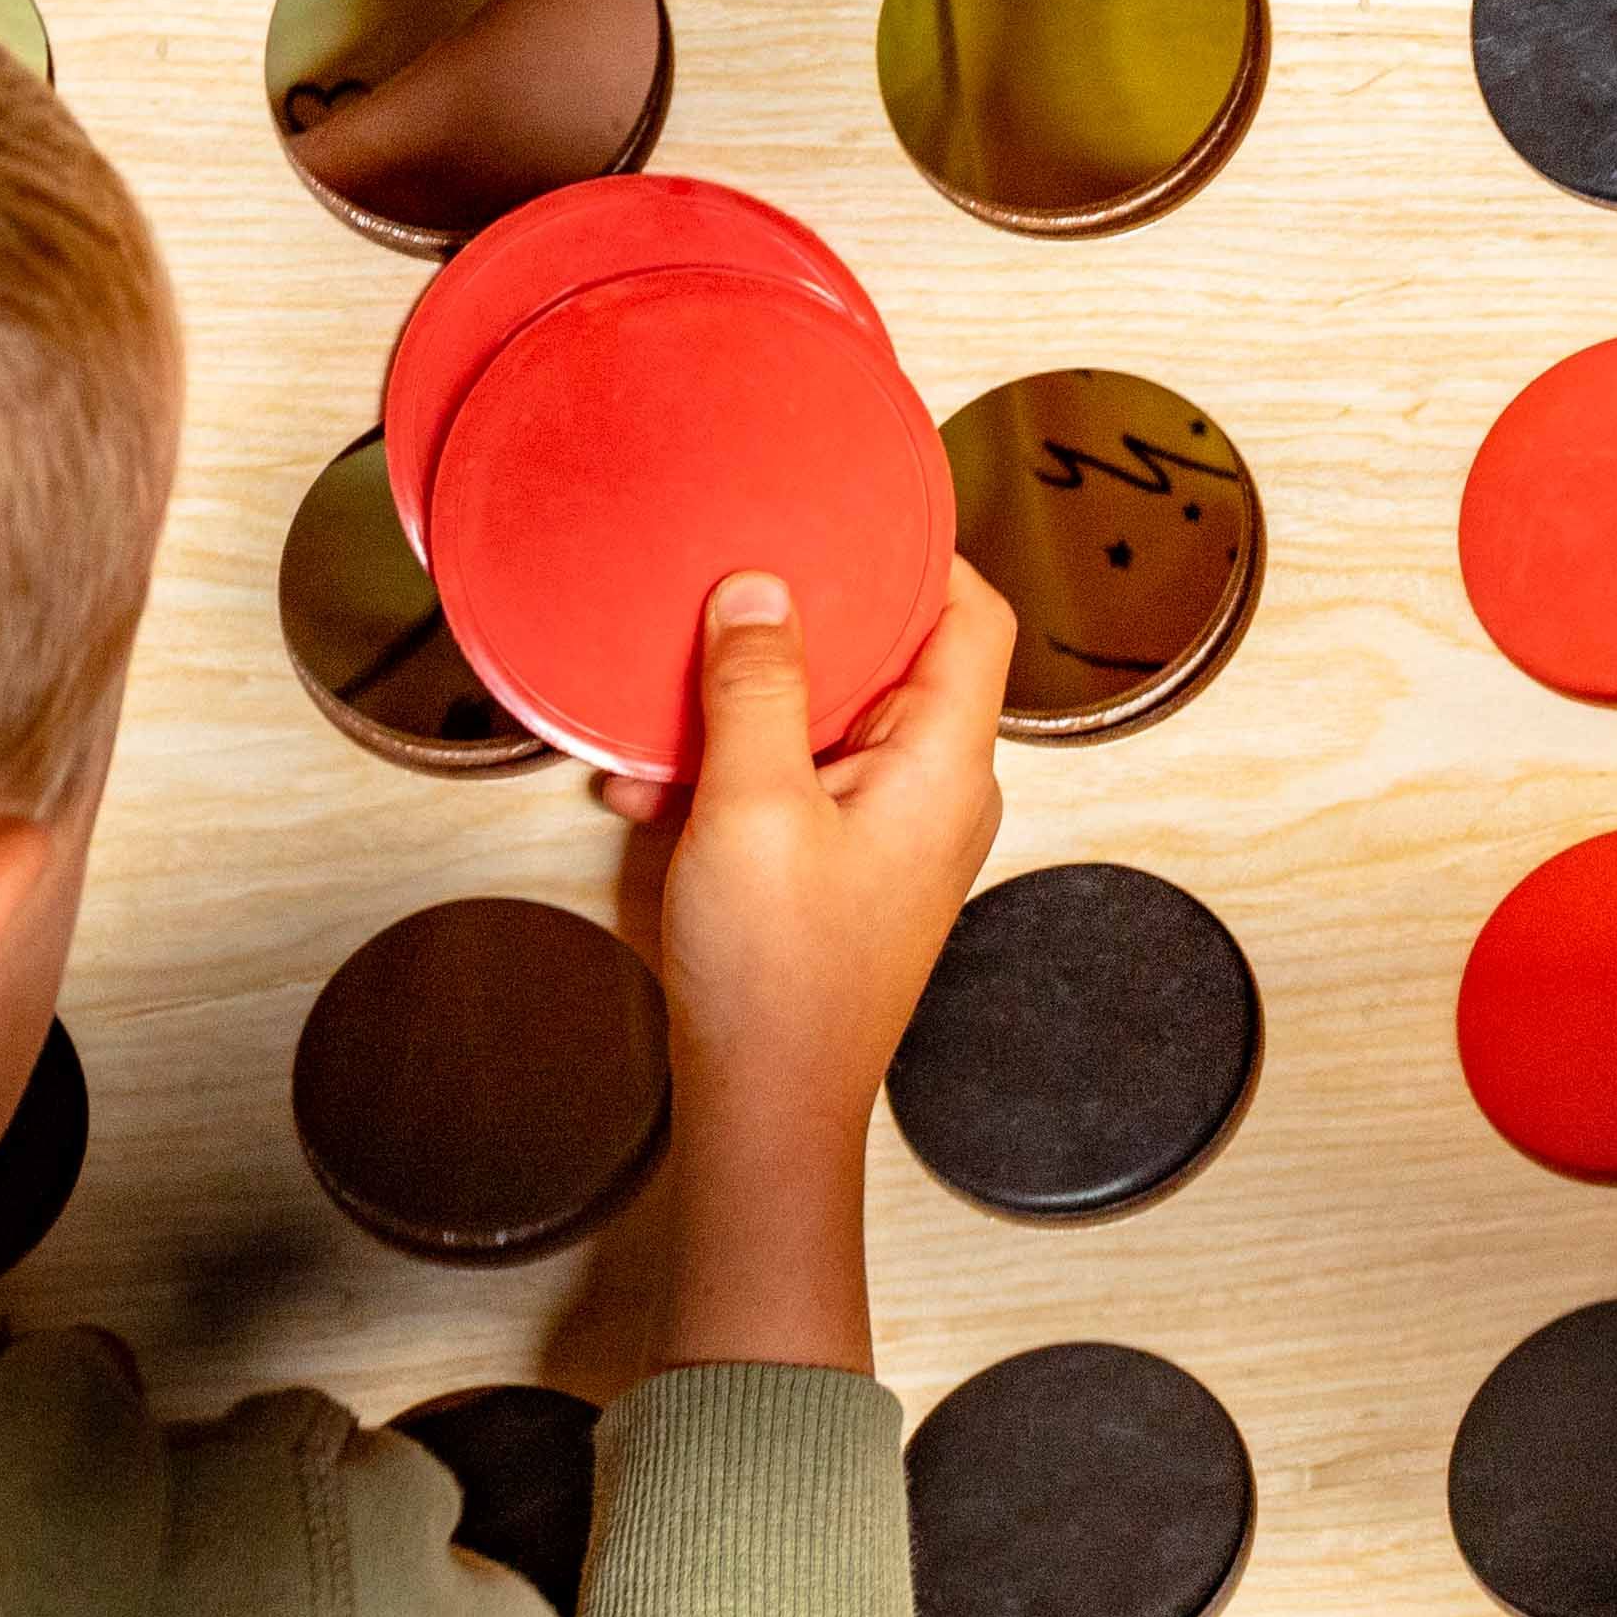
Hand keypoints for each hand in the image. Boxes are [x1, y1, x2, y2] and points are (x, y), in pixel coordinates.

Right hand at [607, 562, 1009, 1371]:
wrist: (765, 1113)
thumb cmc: (779, 981)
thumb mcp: (751, 807)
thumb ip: (759, 687)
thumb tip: (762, 591)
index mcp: (945, 764)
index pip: (973, 615)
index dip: (922, 550)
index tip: (850, 503)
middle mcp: (934, 791)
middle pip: (893, 659)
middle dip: (805, 620)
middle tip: (735, 572)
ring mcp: (886, 832)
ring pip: (825, 721)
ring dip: (744, 703)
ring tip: (663, 692)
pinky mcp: (836, 867)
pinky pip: (789, 782)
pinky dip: (726, 770)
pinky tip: (643, 778)